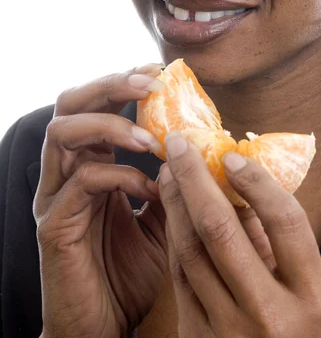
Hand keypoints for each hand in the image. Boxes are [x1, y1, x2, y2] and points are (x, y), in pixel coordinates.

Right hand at [33, 64, 167, 337]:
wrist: (103, 327)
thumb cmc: (128, 273)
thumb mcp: (160, 221)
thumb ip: (171, 185)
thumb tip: (200, 154)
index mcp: (88, 164)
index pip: (95, 106)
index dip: (123, 84)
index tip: (158, 74)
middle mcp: (65, 172)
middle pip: (69, 105)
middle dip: (109, 86)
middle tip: (148, 83)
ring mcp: (55, 196)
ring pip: (63, 133)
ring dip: (111, 126)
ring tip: (150, 137)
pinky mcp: (54, 225)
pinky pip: (81, 184)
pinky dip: (119, 176)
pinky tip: (148, 188)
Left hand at [159, 131, 320, 337]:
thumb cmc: (299, 333)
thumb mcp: (308, 292)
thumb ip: (278, 243)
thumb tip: (241, 184)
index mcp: (311, 299)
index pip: (285, 222)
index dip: (256, 182)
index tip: (231, 155)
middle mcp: (269, 315)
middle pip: (222, 230)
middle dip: (195, 178)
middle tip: (180, 144)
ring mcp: (229, 330)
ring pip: (191, 250)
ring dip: (175, 202)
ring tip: (169, 169)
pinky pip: (179, 275)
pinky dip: (173, 235)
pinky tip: (170, 209)